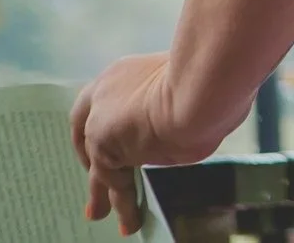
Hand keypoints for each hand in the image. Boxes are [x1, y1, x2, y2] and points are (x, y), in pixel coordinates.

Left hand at [71, 53, 229, 235]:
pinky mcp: (106, 150)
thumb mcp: (185, 86)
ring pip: (99, 163)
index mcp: (124, 73)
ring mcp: (102, 123)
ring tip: (99, 212)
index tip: (113, 140)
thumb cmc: (206, 78)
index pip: (102, 101)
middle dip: (92, 160)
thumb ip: (175, 99)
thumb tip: (193, 111)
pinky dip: (123, 204)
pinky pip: (113, 182)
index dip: (103, 122)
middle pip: (87, 133)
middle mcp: (106, 94)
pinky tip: (130, 221)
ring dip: (100, 191)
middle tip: (97, 180)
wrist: (198, 88)